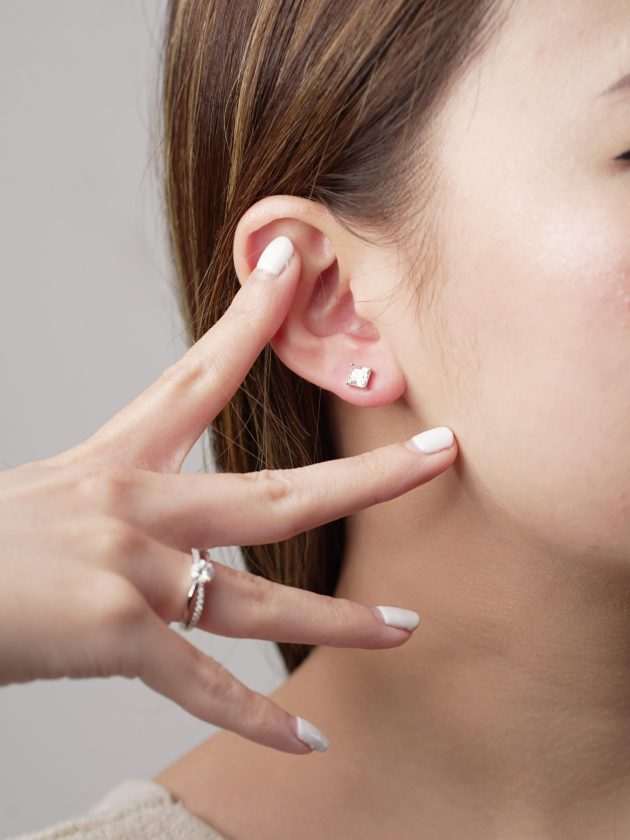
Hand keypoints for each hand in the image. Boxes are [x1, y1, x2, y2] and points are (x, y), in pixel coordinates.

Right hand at [0, 236, 457, 752]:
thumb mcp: (51, 497)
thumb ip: (114, 502)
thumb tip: (150, 520)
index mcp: (118, 461)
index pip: (199, 375)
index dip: (249, 319)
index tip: (291, 266)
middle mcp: (135, 505)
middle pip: (276, 489)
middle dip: (367, 476)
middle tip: (445, 453)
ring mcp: (129, 568)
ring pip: (261, 597)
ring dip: (340, 620)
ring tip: (406, 626)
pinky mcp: (111, 631)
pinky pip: (202, 684)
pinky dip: (257, 722)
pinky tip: (311, 741)